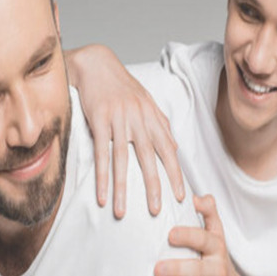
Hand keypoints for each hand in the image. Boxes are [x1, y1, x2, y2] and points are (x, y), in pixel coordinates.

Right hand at [66, 45, 184, 217]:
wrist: (96, 64)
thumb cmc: (121, 86)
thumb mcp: (145, 102)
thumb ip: (160, 125)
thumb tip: (174, 147)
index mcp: (153, 117)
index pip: (168, 150)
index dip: (175, 174)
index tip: (180, 197)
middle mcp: (139, 118)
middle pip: (149, 158)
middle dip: (154, 186)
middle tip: (157, 211)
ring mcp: (119, 118)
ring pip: (123, 159)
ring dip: (123, 188)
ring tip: (122, 212)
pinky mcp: (99, 119)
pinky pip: (101, 152)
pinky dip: (101, 175)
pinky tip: (101, 194)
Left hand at [153, 194, 246, 275]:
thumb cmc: (213, 263)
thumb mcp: (216, 238)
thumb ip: (208, 215)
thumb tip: (198, 196)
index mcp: (216, 250)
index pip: (205, 239)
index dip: (188, 236)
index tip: (169, 234)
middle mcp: (219, 273)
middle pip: (199, 269)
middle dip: (178, 269)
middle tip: (156, 270)